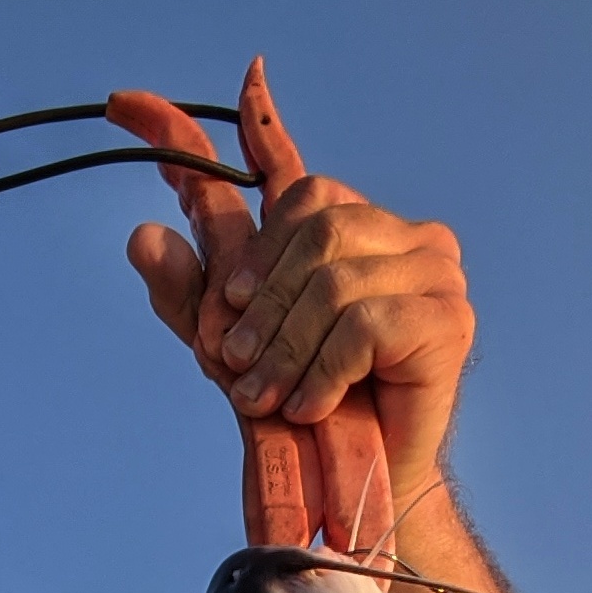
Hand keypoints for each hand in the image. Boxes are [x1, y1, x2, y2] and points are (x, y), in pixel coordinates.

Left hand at [110, 63, 473, 546]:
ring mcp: (433, 269)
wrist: (363, 490)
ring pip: (332, 277)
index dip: (250, 125)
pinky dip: (323, 370)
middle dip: (257, 299)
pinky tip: (310, 405)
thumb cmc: (305, 413)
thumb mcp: (233, 351)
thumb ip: (193, 296)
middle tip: (233, 362)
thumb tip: (143, 235)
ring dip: (284, 345)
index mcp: (346, 232)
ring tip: (267, 396)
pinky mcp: (449, 318)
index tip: (158, 102)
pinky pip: (363, 321)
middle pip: (311, 224)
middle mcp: (397, 235)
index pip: (291, 167)